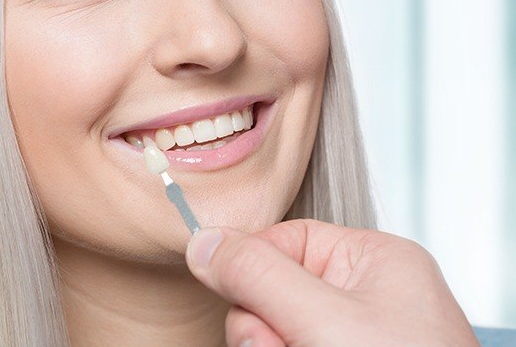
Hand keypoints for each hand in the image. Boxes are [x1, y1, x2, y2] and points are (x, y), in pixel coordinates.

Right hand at [185, 219, 479, 346]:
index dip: (249, 265)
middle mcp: (362, 297)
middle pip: (270, 290)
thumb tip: (204, 242)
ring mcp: (350, 337)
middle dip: (262, 326)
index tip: (226, 285)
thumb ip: (259, 275)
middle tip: (283, 345)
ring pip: (271, 331)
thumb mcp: (325, 320)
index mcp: (372, 261)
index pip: (284, 239)